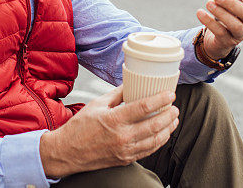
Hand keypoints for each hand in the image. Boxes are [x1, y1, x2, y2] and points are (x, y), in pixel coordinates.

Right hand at [39, 86, 178, 177]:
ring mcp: (125, 150)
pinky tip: (163, 134)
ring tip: (174, 120)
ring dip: (168, 129)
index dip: (161, 99)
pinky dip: (159, 142)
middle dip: (169, 115)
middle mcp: (122, 136)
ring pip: (155, 140)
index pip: (144, 107)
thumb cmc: (80, 127)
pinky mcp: (125, 159)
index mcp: (115, 119)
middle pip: (155, 125)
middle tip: (175, 107)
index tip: (170, 94)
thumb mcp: (97, 104)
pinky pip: (148, 151)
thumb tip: (131, 83)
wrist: (67, 152)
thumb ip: (117, 94)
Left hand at [196, 0, 242, 59]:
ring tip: (209, 3)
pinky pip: (220, 32)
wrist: (220, 38)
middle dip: (232, 3)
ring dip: (221, 13)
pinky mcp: (228, 42)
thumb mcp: (231, 1)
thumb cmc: (227, 12)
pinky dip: (210, 22)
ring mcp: (241, 33)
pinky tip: (200, 13)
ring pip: (235, 25)